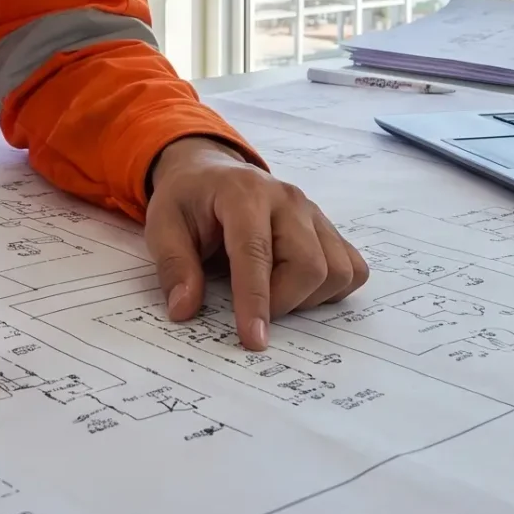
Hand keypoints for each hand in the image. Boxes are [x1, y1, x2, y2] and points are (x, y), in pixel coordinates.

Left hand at [143, 137, 368, 350]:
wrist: (211, 172)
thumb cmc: (188, 201)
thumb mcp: (162, 225)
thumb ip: (173, 266)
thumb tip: (185, 309)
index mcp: (244, 194)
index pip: (256, 253)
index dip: (255, 301)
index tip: (254, 340)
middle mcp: (288, 200)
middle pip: (309, 266)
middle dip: (282, 303)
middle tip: (250, 308)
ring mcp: (314, 213)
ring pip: (337, 271)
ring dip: (307, 298)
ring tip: (272, 291)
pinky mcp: (328, 228)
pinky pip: (352, 268)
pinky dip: (330, 290)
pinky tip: (298, 286)